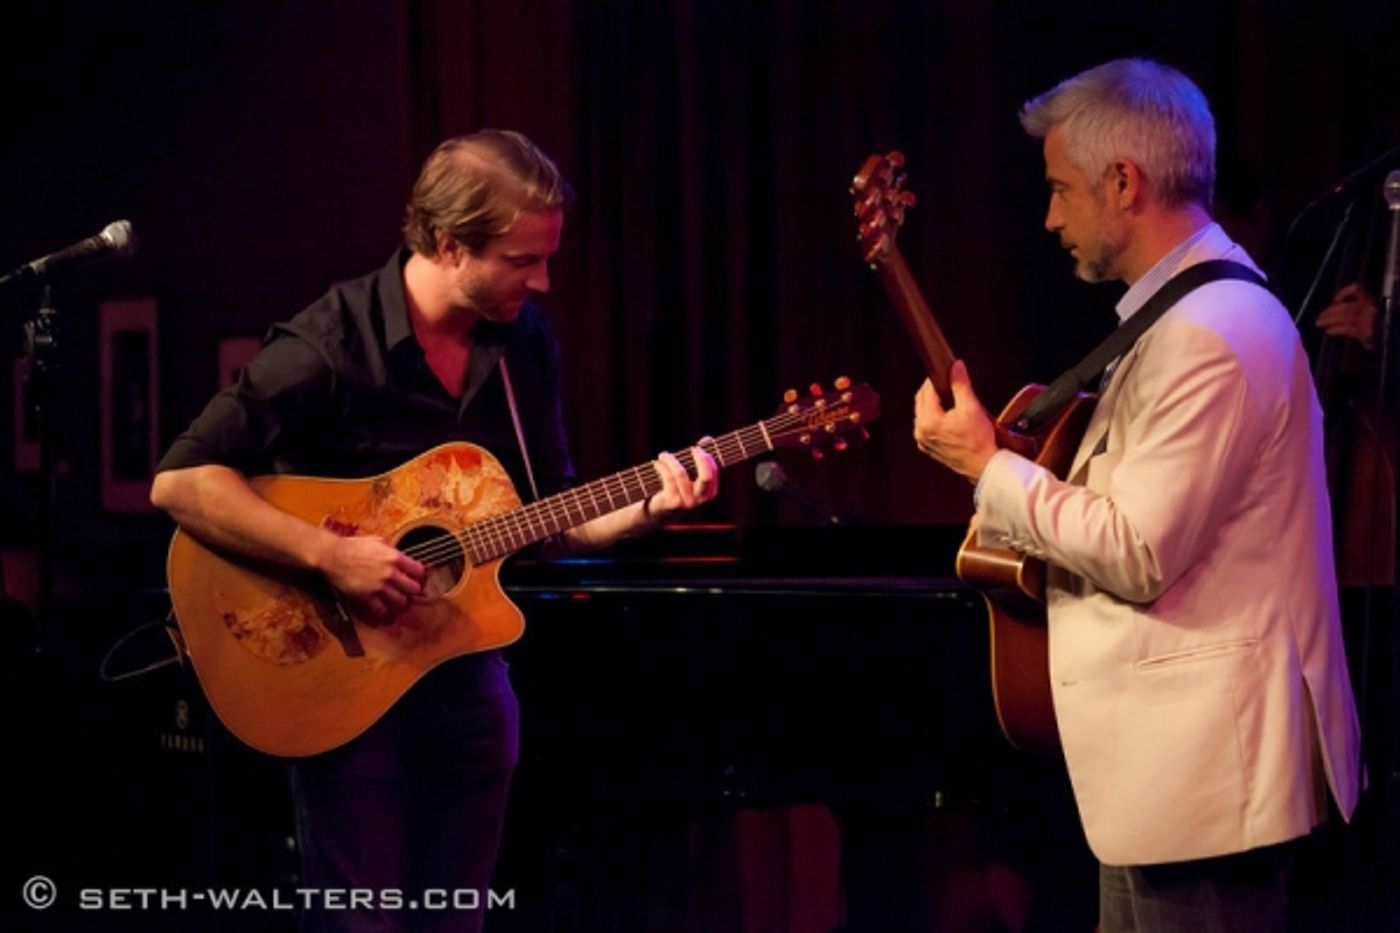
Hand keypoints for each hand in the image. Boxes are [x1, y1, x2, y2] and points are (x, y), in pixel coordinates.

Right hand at [318, 533, 425, 618]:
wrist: (334, 555)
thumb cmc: (353, 546)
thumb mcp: (377, 541)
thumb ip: (390, 550)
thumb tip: (399, 555)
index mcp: (394, 557)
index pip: (418, 570)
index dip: (420, 575)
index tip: (418, 578)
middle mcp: (390, 573)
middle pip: (413, 589)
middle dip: (413, 591)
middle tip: (410, 592)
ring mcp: (379, 586)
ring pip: (400, 602)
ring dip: (401, 603)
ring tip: (398, 602)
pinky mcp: (367, 597)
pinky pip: (381, 610)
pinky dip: (384, 611)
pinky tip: (383, 609)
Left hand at [643, 441, 719, 521]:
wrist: (658, 511)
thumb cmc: (676, 488)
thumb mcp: (689, 474)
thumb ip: (700, 457)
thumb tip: (708, 439)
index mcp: (710, 493)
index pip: (713, 471)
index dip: (707, 457)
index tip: (697, 447)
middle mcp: (701, 499)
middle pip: (707, 476)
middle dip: (700, 458)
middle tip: (693, 448)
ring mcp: (687, 503)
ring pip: (681, 474)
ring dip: (670, 460)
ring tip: (663, 455)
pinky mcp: (673, 503)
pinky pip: (668, 478)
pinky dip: (661, 467)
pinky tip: (656, 463)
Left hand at [913, 360, 997, 480]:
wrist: (984, 465)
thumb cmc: (979, 442)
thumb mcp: (971, 407)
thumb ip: (961, 385)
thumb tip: (956, 368)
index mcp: (928, 421)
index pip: (926, 391)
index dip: (936, 379)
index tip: (946, 372)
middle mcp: (921, 432)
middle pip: (921, 401)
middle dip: (933, 390)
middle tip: (949, 384)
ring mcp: (924, 441)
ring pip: (923, 413)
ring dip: (933, 404)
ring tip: (951, 400)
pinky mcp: (929, 447)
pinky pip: (927, 426)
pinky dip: (935, 418)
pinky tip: (949, 417)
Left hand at [1315, 282, 1376, 351]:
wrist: (1391, 339)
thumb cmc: (1378, 326)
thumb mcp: (1368, 313)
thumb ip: (1356, 308)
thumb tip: (1335, 307)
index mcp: (1371, 300)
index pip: (1356, 289)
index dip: (1343, 293)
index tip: (1334, 300)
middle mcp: (1371, 307)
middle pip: (1346, 306)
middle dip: (1329, 311)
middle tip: (1320, 316)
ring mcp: (1369, 319)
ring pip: (1345, 316)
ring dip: (1329, 320)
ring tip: (1320, 323)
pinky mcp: (1367, 332)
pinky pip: (1348, 329)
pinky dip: (1336, 329)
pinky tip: (1329, 331)